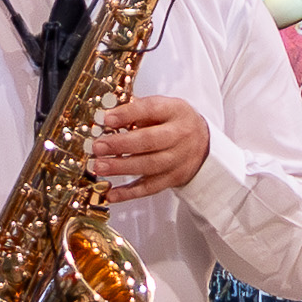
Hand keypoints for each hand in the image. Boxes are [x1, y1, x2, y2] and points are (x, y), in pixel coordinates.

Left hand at [91, 94, 209, 196]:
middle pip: (149, 141)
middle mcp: (179, 135)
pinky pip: (149, 188)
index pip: (151, 109)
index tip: (107, 119)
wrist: (204, 144)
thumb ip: (137, 110)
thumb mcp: (163, 108)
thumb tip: (107, 118)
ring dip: (121, 167)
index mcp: (175, 111)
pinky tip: (111, 193)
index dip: (128, 114)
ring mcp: (178, 160)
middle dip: (121, 144)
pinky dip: (128, 193)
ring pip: (148, 166)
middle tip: (98, 146)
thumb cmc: (175, 122)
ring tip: (99, 167)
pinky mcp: (173, 179)